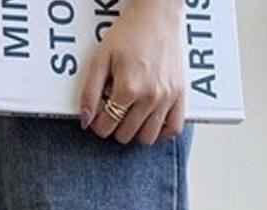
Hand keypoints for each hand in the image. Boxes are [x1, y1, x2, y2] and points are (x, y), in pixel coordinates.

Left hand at [78, 0, 185, 145]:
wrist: (156, 14)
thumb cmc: (129, 33)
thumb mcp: (101, 59)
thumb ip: (90, 92)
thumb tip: (86, 120)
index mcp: (128, 88)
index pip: (106, 126)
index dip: (98, 124)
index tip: (99, 116)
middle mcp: (149, 96)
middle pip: (125, 135)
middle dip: (115, 126)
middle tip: (115, 110)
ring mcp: (167, 98)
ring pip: (148, 138)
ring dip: (136, 131)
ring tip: (132, 116)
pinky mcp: (180, 95)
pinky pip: (174, 129)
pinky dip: (163, 131)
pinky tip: (152, 120)